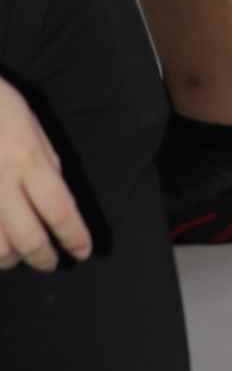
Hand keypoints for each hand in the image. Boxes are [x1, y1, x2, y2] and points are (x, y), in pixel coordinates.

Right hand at [0, 80, 90, 272]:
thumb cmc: (0, 107)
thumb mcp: (33, 128)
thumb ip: (46, 165)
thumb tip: (57, 204)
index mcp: (28, 160)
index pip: (59, 210)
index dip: (74, 236)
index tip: (83, 251)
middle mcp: (1, 183)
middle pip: (28, 238)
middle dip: (44, 258)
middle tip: (51, 263)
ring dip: (11, 259)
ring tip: (18, 257)